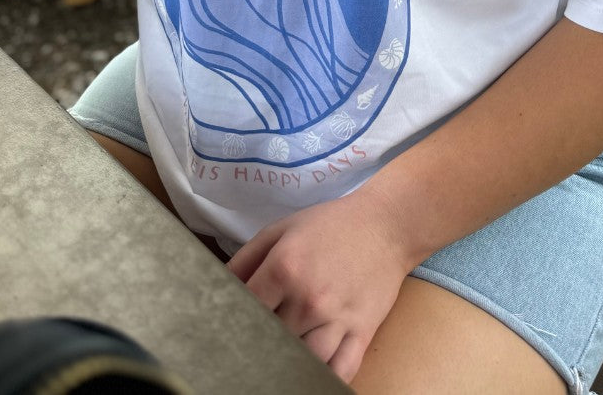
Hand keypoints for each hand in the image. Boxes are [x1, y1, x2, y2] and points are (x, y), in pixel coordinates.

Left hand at [226, 181, 415, 384]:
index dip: (233, 321)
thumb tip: (216, 287)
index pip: (245, 310)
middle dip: (259, 340)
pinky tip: (308, 373)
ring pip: (301, 361)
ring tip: (279, 356)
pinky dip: (322, 378)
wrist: (386, 225)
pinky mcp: (362, 334)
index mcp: (284, 268)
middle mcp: (308, 299)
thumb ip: (245, 259)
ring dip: (288, 361)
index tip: (228, 327)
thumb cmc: (330, 225)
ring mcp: (337, 320)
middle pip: (270, 339)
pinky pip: (339, 372)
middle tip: (253, 342)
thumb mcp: (281, 229)